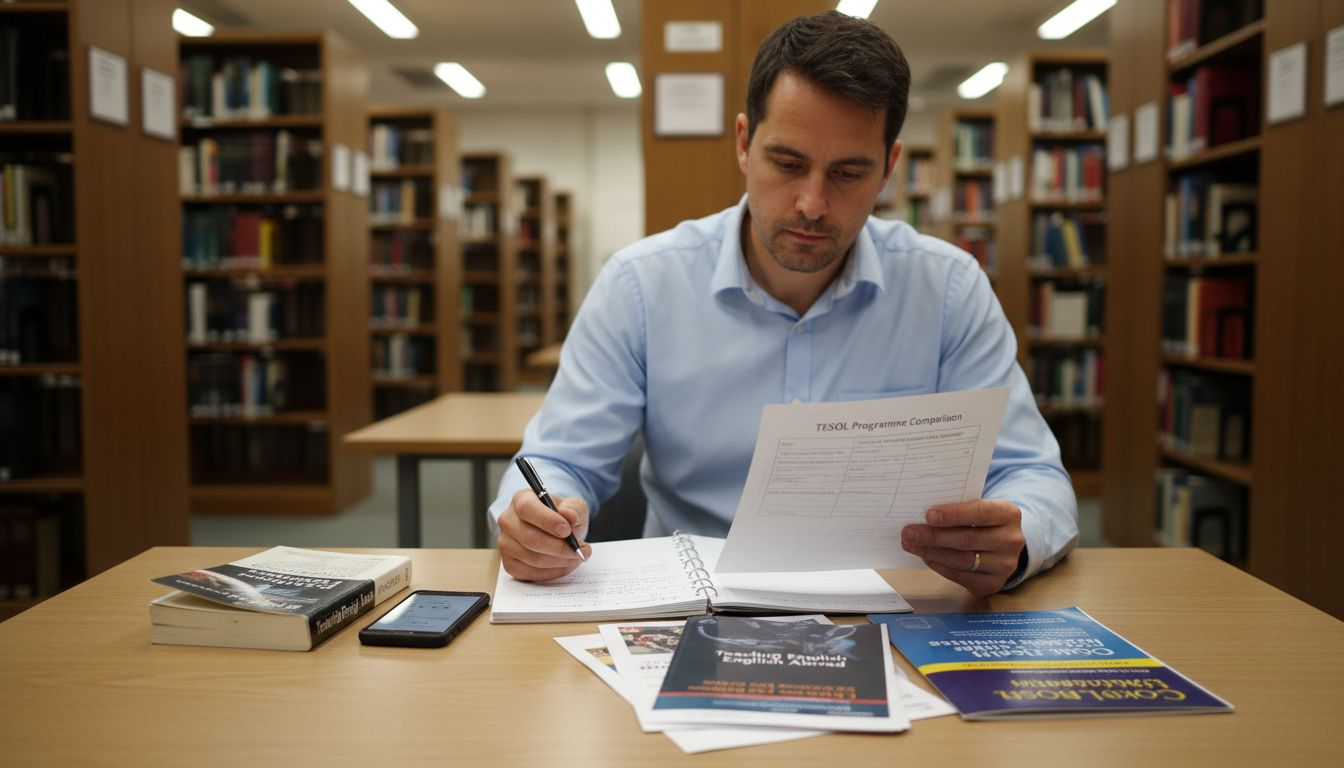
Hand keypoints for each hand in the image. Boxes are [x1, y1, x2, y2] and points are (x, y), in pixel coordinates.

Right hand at [497, 487, 592, 580]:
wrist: (553, 531)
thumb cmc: (561, 516)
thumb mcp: (573, 506)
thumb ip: (575, 508)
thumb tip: (569, 515)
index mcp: (521, 499)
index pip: (526, 508)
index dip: (547, 520)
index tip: (567, 530)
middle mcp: (508, 521)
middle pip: (530, 539)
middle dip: (559, 548)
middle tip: (579, 550)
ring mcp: (505, 544)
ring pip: (533, 559)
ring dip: (560, 562)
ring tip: (576, 557)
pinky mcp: (509, 564)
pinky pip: (531, 573)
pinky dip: (553, 572)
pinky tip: (565, 565)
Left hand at [900, 499, 1024, 596]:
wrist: (1004, 545)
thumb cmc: (984, 521)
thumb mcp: (979, 507)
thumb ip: (958, 508)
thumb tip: (922, 515)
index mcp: (1009, 514)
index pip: (981, 513)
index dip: (953, 514)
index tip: (928, 515)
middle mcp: (1011, 541)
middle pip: (967, 539)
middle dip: (933, 536)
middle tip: (908, 532)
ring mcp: (1005, 565)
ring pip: (961, 560)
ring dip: (931, 552)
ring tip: (910, 544)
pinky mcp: (993, 583)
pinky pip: (959, 576)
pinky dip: (938, 565)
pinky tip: (925, 556)